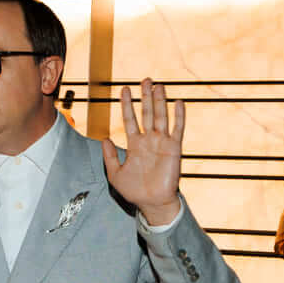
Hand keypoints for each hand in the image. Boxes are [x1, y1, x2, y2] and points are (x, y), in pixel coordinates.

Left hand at [102, 78, 183, 225]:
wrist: (152, 203)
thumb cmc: (134, 191)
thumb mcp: (115, 174)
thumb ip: (110, 156)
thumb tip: (104, 139)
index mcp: (135, 145)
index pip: (130, 119)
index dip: (127, 104)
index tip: (123, 90)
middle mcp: (149, 140)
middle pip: (147, 113)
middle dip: (145, 97)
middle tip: (144, 80)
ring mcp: (162, 143)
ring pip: (161, 116)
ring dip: (159, 101)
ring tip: (158, 85)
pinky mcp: (174, 148)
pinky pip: (177, 128)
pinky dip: (179, 115)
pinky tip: (178, 102)